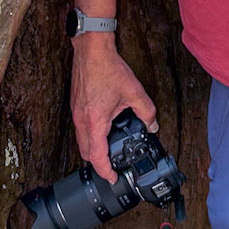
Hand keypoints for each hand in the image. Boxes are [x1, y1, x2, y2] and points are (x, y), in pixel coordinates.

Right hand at [71, 34, 157, 181]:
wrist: (91, 50)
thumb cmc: (108, 68)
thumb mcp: (134, 92)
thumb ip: (147, 111)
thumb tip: (152, 125)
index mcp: (95, 120)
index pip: (96, 156)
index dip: (105, 171)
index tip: (112, 178)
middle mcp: (82, 120)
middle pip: (85, 153)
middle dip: (98, 163)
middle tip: (112, 166)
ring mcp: (76, 113)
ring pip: (81, 142)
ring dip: (93, 150)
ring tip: (109, 151)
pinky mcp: (76, 107)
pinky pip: (81, 130)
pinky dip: (90, 137)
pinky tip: (104, 131)